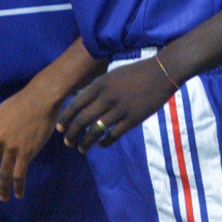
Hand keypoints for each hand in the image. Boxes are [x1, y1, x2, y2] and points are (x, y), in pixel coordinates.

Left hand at [0, 82, 59, 201]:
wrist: (41, 99)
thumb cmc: (22, 103)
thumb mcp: (0, 113)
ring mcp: (11, 147)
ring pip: (3, 174)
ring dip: (2, 189)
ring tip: (3, 198)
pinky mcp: (26, 152)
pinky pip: (19, 175)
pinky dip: (18, 187)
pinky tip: (19, 193)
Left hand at [57, 58, 176, 152]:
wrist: (161, 73)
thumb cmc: (136, 72)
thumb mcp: (112, 75)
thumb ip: (98, 88)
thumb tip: (83, 102)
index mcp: (100, 85)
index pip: (76, 104)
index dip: (66, 118)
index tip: (60, 128)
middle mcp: (106, 98)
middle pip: (82, 120)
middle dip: (72, 134)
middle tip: (67, 143)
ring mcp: (119, 110)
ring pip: (96, 131)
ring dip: (86, 142)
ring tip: (81, 149)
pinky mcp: (132, 120)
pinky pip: (114, 135)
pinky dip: (104, 142)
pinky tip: (101, 145)